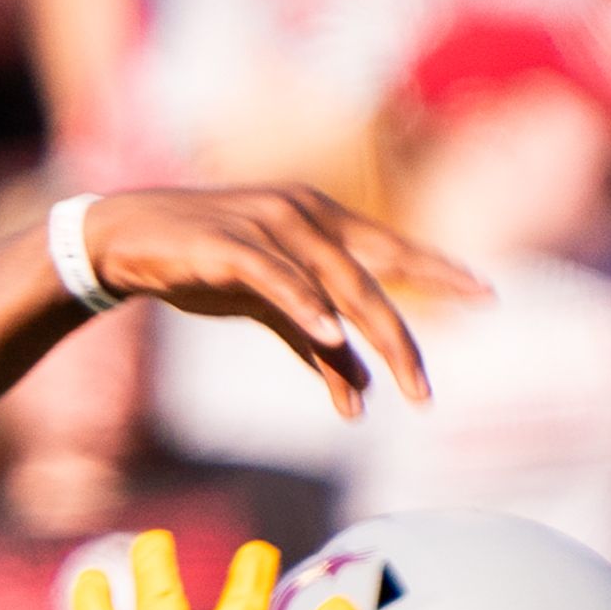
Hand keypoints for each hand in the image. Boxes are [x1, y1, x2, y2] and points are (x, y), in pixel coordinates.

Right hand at [68, 189, 480, 417]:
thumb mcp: (269, 310)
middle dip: (403, 338)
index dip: (439, 272)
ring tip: (399, 386)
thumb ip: (315, 344)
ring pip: (335, 284)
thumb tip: (359, 392)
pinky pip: (276, 279)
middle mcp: (304, 217)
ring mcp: (268, 227)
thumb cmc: (202, 267)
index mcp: (320, 223)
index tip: (485, 295)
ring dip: (370, 339)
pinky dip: (304, 305)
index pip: (391, 252)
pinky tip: (331, 334)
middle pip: (373, 278)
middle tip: (427, 390)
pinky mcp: (229, 246)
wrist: (125, 241)